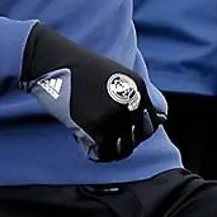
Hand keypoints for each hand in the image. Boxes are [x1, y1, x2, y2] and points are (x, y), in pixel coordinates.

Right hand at [17, 22, 163, 162]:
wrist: (57, 62)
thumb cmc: (84, 70)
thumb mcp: (117, 76)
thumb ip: (133, 96)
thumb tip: (159, 120)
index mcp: (139, 87)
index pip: (153, 122)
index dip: (140, 132)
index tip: (126, 133)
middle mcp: (131, 101)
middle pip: (139, 136)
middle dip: (126, 142)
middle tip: (109, 140)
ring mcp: (114, 115)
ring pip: (123, 148)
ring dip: (112, 150)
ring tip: (100, 145)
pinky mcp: (96, 126)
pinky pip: (104, 151)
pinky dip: (98, 154)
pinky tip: (90, 147)